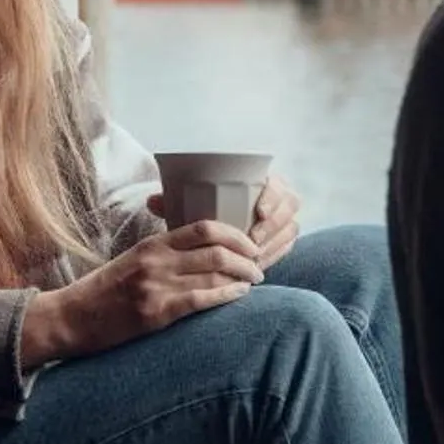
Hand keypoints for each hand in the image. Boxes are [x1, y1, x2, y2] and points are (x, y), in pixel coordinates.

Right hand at [20, 222, 261, 365]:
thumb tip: (203, 251)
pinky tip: (239, 296)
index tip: (250, 244)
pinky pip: (201, 300)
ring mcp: (156, 287)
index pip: (204, 228)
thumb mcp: (133, 261)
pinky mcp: (156, 313)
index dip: (235, 234)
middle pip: (216, 250)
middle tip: (259, 265)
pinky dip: (226, 296)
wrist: (71, 318)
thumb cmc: (104, 292)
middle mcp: (157, 261)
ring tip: (254, 281)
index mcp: (153, 245)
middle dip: (247, 257)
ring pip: (214, 274)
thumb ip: (164, 253)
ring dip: (242, 277)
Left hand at [144, 176, 299, 268]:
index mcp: (259, 180)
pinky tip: (263, 263)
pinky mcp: (282, 239)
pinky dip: (278, 253)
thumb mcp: (187, 208)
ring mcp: (282, 219)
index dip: (274, 196)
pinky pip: (288, 245)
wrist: (212, 231)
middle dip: (275, 223)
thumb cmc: (200, 214)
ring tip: (255, 255)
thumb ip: (173, 203)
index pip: (278, 183)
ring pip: (291, 227)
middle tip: (255, 239)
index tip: (260, 211)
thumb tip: (152, 201)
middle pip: (290, 205)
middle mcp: (276, 197)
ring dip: (276, 241)